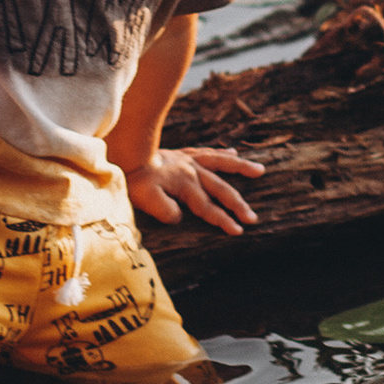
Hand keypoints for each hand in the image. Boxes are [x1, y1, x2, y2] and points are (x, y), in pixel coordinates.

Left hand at [123, 146, 265, 234]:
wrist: (123, 152)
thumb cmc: (133, 179)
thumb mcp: (146, 199)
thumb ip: (166, 210)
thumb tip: (179, 216)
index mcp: (186, 185)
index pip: (209, 208)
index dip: (224, 220)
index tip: (238, 231)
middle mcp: (192, 171)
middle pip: (221, 189)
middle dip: (238, 205)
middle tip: (253, 218)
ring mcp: (188, 160)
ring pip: (221, 164)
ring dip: (241, 168)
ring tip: (260, 170)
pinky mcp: (181, 154)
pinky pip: (207, 152)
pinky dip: (221, 153)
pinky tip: (232, 152)